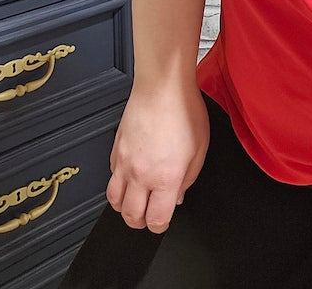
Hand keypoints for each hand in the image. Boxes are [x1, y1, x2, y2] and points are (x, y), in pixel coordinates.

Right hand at [106, 82, 209, 233]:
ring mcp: (124, 163)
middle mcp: (140, 174)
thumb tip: (176, 197)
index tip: (163, 221)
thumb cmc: (184, 111)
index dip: (160, 226)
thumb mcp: (199, 148)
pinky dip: (118, 184)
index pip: (156, 219)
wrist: (162, 86)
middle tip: (148, 217)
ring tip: (135, 203)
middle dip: (140, 222)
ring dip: (124, 207)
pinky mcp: (115, 150)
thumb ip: (188, 178)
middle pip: (131, 216)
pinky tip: (129, 177)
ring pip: (114, 200)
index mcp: (165, 177)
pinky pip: (111, 177)